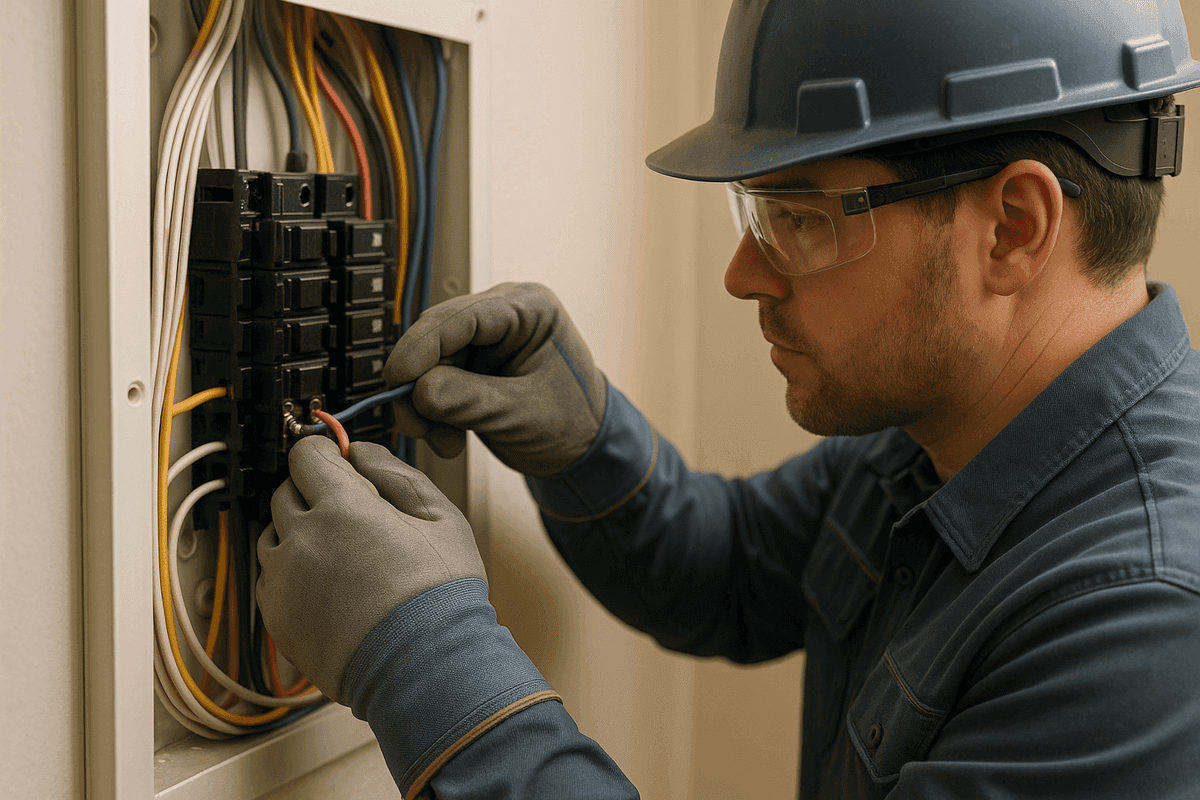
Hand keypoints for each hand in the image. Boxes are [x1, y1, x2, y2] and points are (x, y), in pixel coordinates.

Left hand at [257, 435, 485, 702]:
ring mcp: (283, 581)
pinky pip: (270, 577)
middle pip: (286, 491)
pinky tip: (329, 585)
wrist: (426, 668)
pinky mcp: (276, 617)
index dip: (324, 452)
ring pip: (273, 534)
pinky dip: (291, 573)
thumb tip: (362, 452)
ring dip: (299, 533)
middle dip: (313, 492)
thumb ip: (395, 473)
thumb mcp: (439, 517)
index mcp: (342, 508)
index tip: (336, 460)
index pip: (306, 454)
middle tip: (350, 512)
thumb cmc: (439, 597)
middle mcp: (302, 539)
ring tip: (342, 554)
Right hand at [383, 282, 606, 477]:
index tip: (398, 379)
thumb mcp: (522, 415)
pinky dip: (434, 413)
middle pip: (437, 338)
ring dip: (426, 406)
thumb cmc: (574, 424)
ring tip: (444, 442)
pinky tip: (450, 439)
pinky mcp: (473, 367)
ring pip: (430, 364)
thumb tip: (418, 392)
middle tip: (416, 425)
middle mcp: (503, 315)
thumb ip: (469, 401)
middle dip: (421, 385)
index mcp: (528, 308)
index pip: (461, 316)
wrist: (585, 451)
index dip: (422, 347)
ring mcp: (486, 341)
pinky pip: (436, 383)